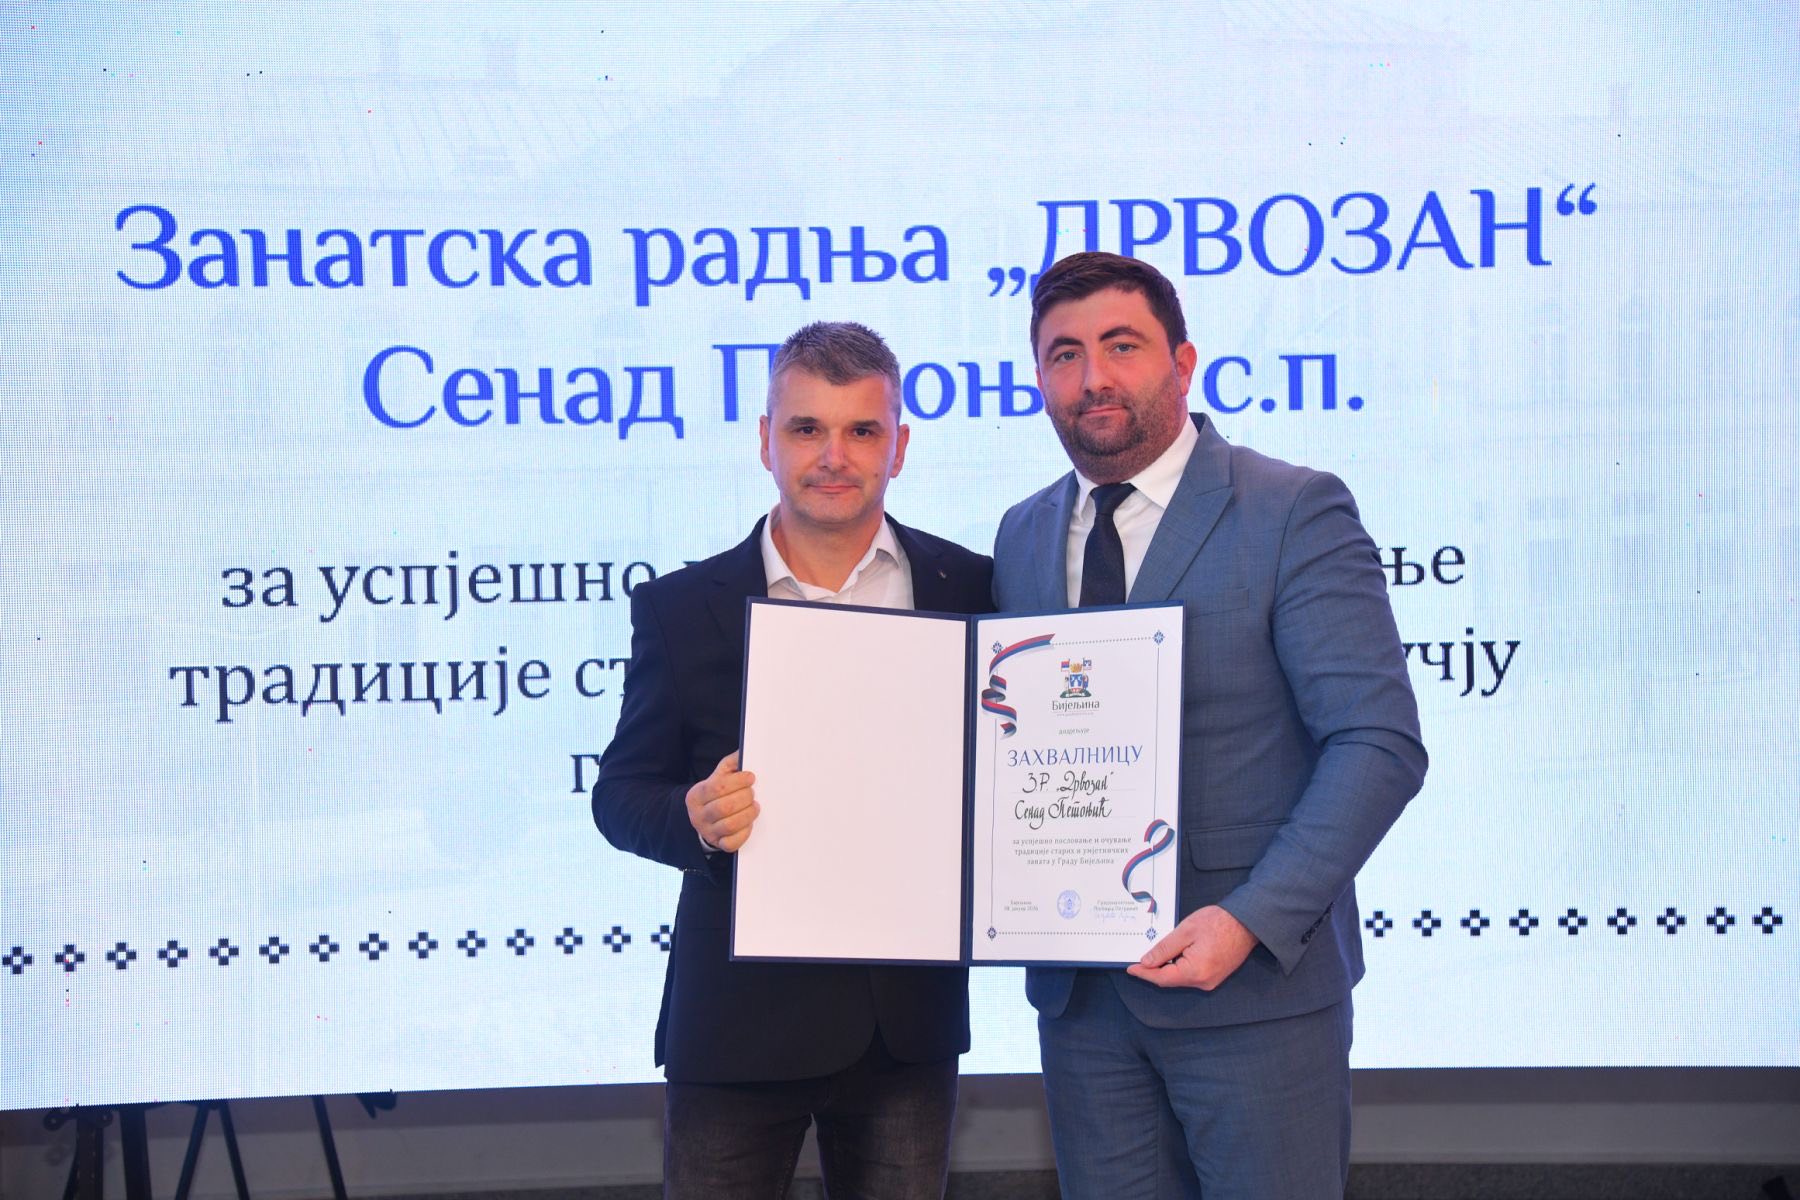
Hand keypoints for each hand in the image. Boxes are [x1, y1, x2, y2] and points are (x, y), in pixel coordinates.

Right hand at [686, 750, 758, 851]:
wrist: (703, 818)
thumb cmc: (715, 795)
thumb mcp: (718, 777)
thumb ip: (730, 764)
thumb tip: (745, 751)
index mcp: (696, 795)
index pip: (717, 787)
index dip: (738, 781)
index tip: (751, 777)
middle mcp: (698, 815)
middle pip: (724, 807)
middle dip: (744, 798)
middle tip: (752, 793)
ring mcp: (708, 831)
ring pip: (730, 825)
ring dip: (747, 814)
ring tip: (755, 806)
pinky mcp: (718, 844)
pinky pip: (732, 843)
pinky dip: (744, 833)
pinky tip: (749, 823)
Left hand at [1126, 905, 1257, 990]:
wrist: (1247, 922)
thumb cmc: (1218, 922)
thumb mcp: (1185, 931)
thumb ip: (1164, 949)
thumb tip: (1147, 962)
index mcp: (1195, 972)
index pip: (1162, 978)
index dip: (1144, 973)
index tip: (1131, 969)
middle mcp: (1204, 982)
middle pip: (1170, 980)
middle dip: (1153, 971)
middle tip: (1137, 961)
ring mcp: (1211, 981)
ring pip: (1180, 978)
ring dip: (1166, 969)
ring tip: (1152, 956)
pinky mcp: (1215, 976)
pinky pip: (1190, 975)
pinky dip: (1178, 968)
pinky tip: (1171, 956)